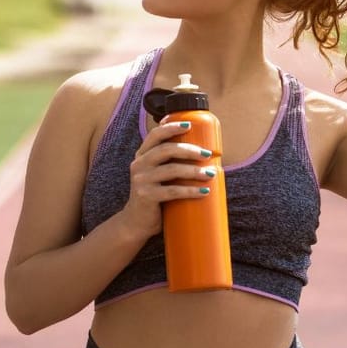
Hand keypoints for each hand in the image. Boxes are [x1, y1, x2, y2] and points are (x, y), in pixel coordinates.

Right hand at [117, 122, 213, 239]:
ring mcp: (141, 180)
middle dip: (190, 150)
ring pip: (172, 170)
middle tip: (207, 154)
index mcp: (142, 155)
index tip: (189, 125)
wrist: (136, 222)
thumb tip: (204, 156)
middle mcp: (139, 165)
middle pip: (167, 150)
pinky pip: (173, 191)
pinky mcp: (146, 196)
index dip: (171, 127)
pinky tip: (204, 191)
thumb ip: (169, 163)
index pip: (155, 135)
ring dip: (194, 171)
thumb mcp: (157, 175)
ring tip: (210, 173)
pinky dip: (191, 191)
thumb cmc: (154, 196)